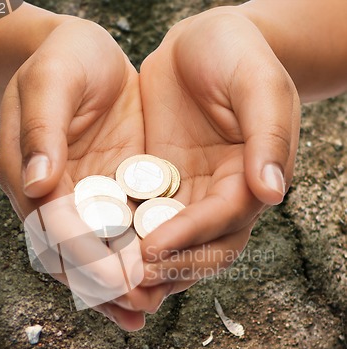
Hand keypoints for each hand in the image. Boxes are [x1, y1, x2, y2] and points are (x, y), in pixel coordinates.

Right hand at [0, 19, 169, 330]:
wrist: (85, 56)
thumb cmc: (62, 61)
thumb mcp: (49, 82)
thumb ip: (42, 130)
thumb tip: (37, 184)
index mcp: (32, 178)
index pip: (56, 227)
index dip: (84, 257)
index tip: (114, 282)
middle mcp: (58, 199)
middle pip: (76, 252)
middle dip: (107, 283)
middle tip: (138, 307)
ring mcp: (88, 201)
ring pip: (102, 252)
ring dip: (123, 284)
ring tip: (147, 309)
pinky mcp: (115, 194)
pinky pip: (126, 233)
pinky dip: (140, 259)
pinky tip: (159, 281)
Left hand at [139, 8, 299, 289]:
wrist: (200, 44)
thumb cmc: (235, 54)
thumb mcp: (258, 85)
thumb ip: (268, 136)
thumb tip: (271, 193)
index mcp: (251, 178)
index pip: (225, 218)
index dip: (191, 235)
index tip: (154, 247)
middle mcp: (221, 196)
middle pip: (204, 248)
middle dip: (171, 267)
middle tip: (132, 280)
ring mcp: (188, 196)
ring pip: (173, 245)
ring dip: (147, 269)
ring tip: (113, 281)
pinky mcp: (158, 189)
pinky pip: (143, 221)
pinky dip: (126, 242)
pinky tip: (100, 252)